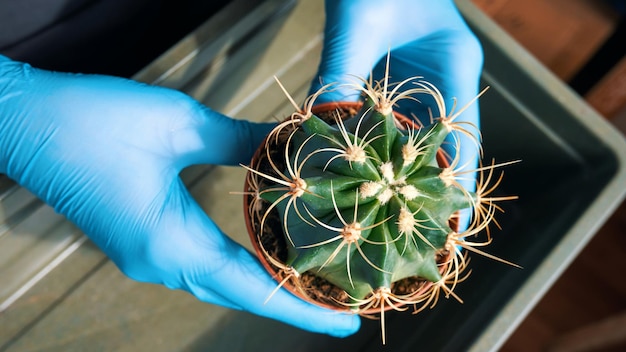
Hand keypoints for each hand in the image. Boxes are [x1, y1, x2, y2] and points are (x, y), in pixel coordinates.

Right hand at [0, 55, 358, 336]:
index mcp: (170, 242)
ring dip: (263, 286)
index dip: (303, 306)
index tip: (346, 321)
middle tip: (341, 304)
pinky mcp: (138, 240)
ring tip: (310, 284)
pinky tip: (260, 254)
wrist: (23, 121)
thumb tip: (288, 141)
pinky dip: (236, 267)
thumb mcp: (177, 122)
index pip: (252, 287)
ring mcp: (145, 255)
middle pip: (238, 293)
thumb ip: (239, 139)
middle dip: (290, 303)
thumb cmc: (92, 120)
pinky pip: (198, 265)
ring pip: (217, 283)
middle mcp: (158, 262)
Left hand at [312, 0, 483, 229]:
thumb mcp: (358, 25)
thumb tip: (312, 126)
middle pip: (440, 146)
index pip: (462, 139)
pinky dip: (375, 144)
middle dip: (424, 188)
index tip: (448, 226)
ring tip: (384, 213)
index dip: (457, 186)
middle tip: (410, 232)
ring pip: (413, 136)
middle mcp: (443, 77)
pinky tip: (360, 170)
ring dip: (397, 171)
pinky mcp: (392, 77)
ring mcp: (419, 79)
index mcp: (454, 66)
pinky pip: (388, 120)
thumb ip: (340, 73)